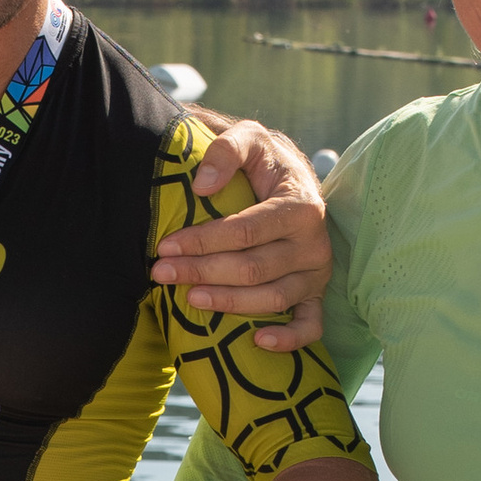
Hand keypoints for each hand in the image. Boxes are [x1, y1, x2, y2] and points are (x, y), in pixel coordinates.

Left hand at [149, 120, 330, 347]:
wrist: (293, 178)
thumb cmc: (264, 162)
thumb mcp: (249, 138)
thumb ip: (227, 151)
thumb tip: (203, 186)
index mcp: (301, 206)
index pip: (245, 231)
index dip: (203, 241)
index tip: (166, 247)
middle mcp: (314, 243)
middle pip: (253, 268)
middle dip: (203, 271)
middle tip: (162, 273)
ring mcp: (317, 273)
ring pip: (273, 298)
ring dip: (229, 303)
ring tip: (190, 299)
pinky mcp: (317, 294)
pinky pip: (310, 325)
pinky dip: (289, 339)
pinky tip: (257, 341)